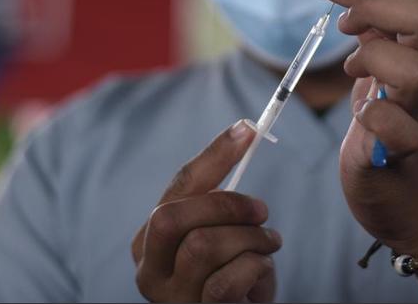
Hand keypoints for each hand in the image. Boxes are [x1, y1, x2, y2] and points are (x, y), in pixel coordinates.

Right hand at [132, 121, 281, 301]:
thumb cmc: (231, 274)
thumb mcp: (220, 232)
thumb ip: (218, 196)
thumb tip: (242, 129)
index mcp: (149, 240)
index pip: (178, 186)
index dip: (214, 155)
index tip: (247, 130)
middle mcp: (150, 270)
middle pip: (172, 216)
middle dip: (225, 205)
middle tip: (261, 211)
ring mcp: (171, 297)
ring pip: (203, 245)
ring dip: (250, 239)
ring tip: (268, 244)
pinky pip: (224, 281)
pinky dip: (254, 267)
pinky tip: (262, 269)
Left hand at [291, 0, 417, 254]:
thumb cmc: (401, 133)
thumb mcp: (387, 72)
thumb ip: (378, 28)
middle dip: (377, 8)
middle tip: (346, 27)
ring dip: (375, 64)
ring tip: (356, 76)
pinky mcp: (406, 154)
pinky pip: (396, 127)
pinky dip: (374, 118)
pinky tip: (363, 122)